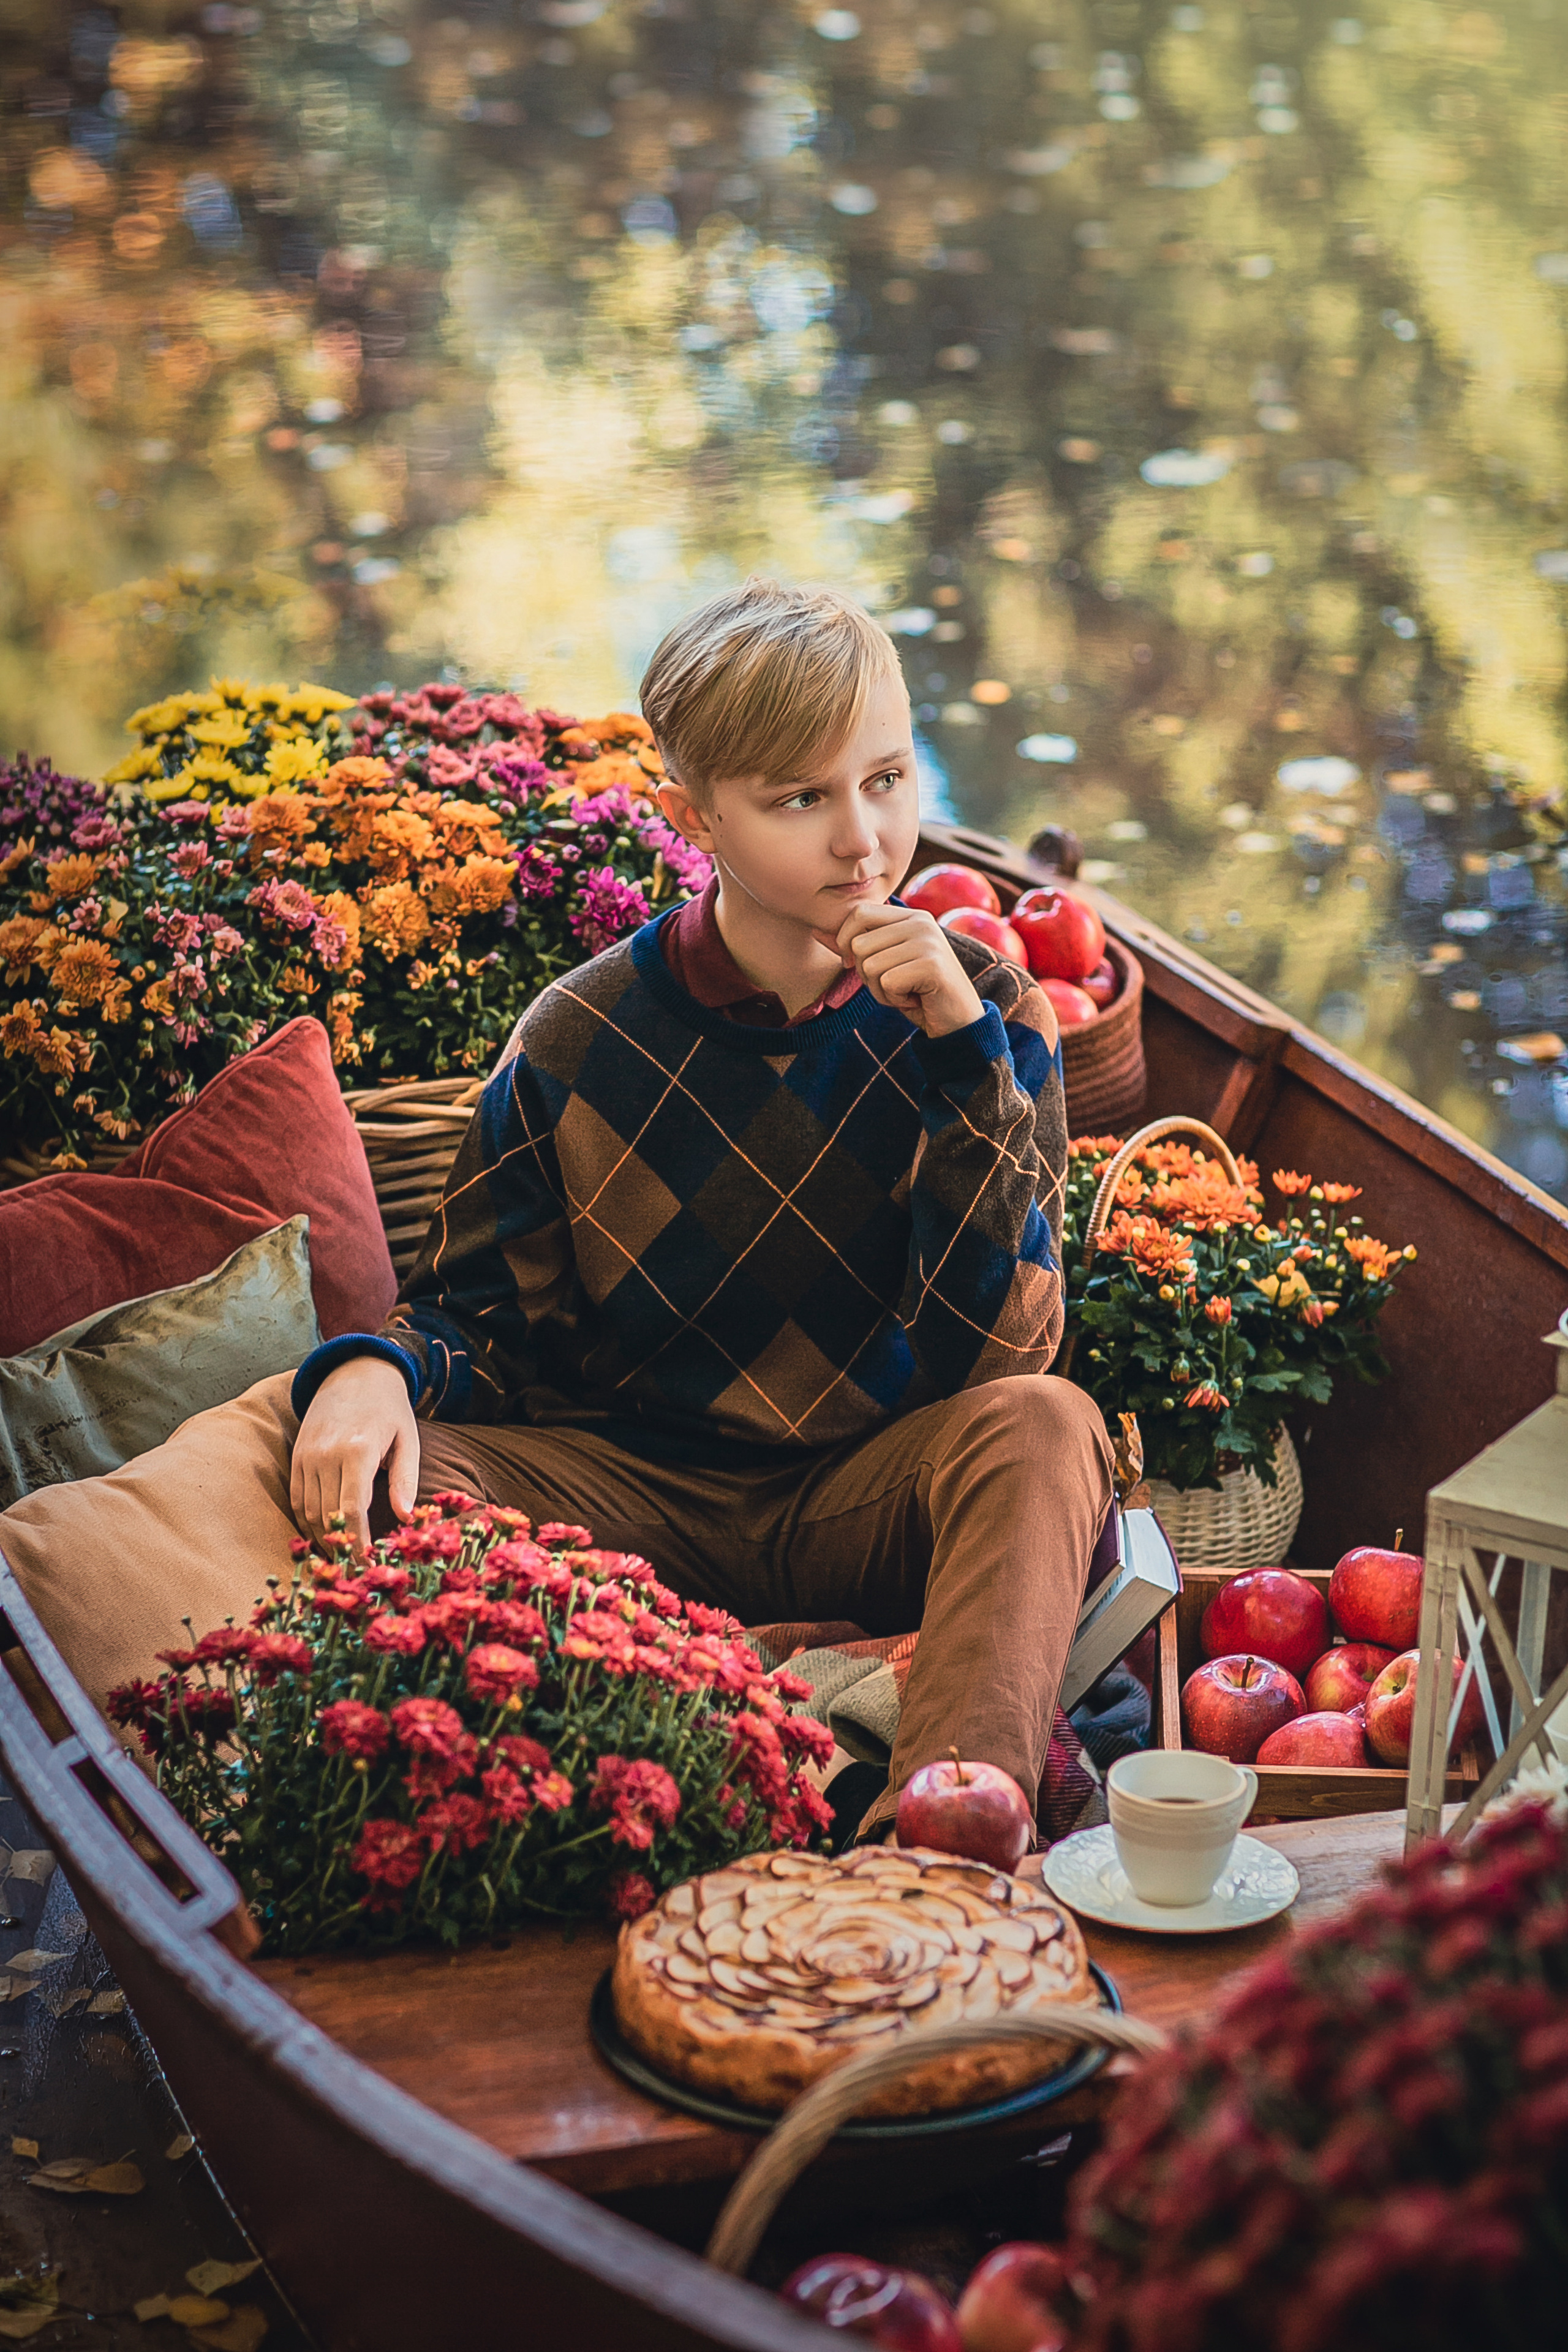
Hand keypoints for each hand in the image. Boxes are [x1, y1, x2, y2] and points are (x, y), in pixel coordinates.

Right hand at [289, 1356, 418, 1556]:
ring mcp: (306, 1455)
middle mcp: (325, 1454)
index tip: (366, 1565)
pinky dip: (308, 1522)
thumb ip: (405, 1480)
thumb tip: (406, 1518)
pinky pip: (297, 1499)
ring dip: (323, 1539)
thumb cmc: (389, 1410)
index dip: (357, 1543)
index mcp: (357, 1450)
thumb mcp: (408, 1440)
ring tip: (342, 1557)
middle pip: (327, 1516)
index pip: (351, 1510)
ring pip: (308, 1512)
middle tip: (356, 1570)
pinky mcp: (296, 1457)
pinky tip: (325, 1536)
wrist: (354, 1372)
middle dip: (341, 1547)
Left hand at [817, 901, 985, 1037]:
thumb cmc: (917, 992)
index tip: (855, 964)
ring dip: (881, 990)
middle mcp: (920, 922)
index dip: (845, 942)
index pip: (858, 914)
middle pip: (859, 945)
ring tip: (906, 991)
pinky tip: (914, 998)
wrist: (957, 1021)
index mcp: (909, 916)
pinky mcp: (931, 965)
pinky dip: (894, 1000)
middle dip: (866, 975)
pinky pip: (886, 983)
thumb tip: (816, 930)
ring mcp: (928, 941)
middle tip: (894, 984)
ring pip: (870, 966)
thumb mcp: (883, 965)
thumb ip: (853, 946)